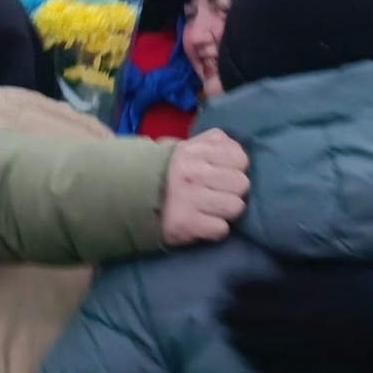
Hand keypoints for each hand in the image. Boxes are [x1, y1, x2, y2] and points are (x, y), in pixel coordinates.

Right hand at [160, 130, 248, 244]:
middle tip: (217, 194)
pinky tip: (203, 222)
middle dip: (233, 191)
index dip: (235, 168)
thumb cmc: (170, 172)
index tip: (222, 174)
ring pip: (236, 207)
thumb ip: (215, 144)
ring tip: (211, 208)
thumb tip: (241, 155)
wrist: (131, 197)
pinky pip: (221, 229)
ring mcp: (189, 198)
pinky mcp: (187, 223)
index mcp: (195, 151)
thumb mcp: (189, 148)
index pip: (240, 158)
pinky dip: (214, 228)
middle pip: (241, 184)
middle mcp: (193, 172)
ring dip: (226, 212)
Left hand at [221, 264, 372, 372]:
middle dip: (237, 314)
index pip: (271, 290)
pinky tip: (248, 356)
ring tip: (227, 332)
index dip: (246, 288)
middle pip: (263, 317)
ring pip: (268, 343)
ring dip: (243, 338)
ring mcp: (312, 344)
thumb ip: (312, 270)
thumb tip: (279, 263)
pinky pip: (283, 366)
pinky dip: (262, 361)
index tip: (227, 284)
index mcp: (316, 290)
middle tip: (217, 309)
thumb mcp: (344, 270)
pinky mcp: (317, 365)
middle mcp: (309, 318)